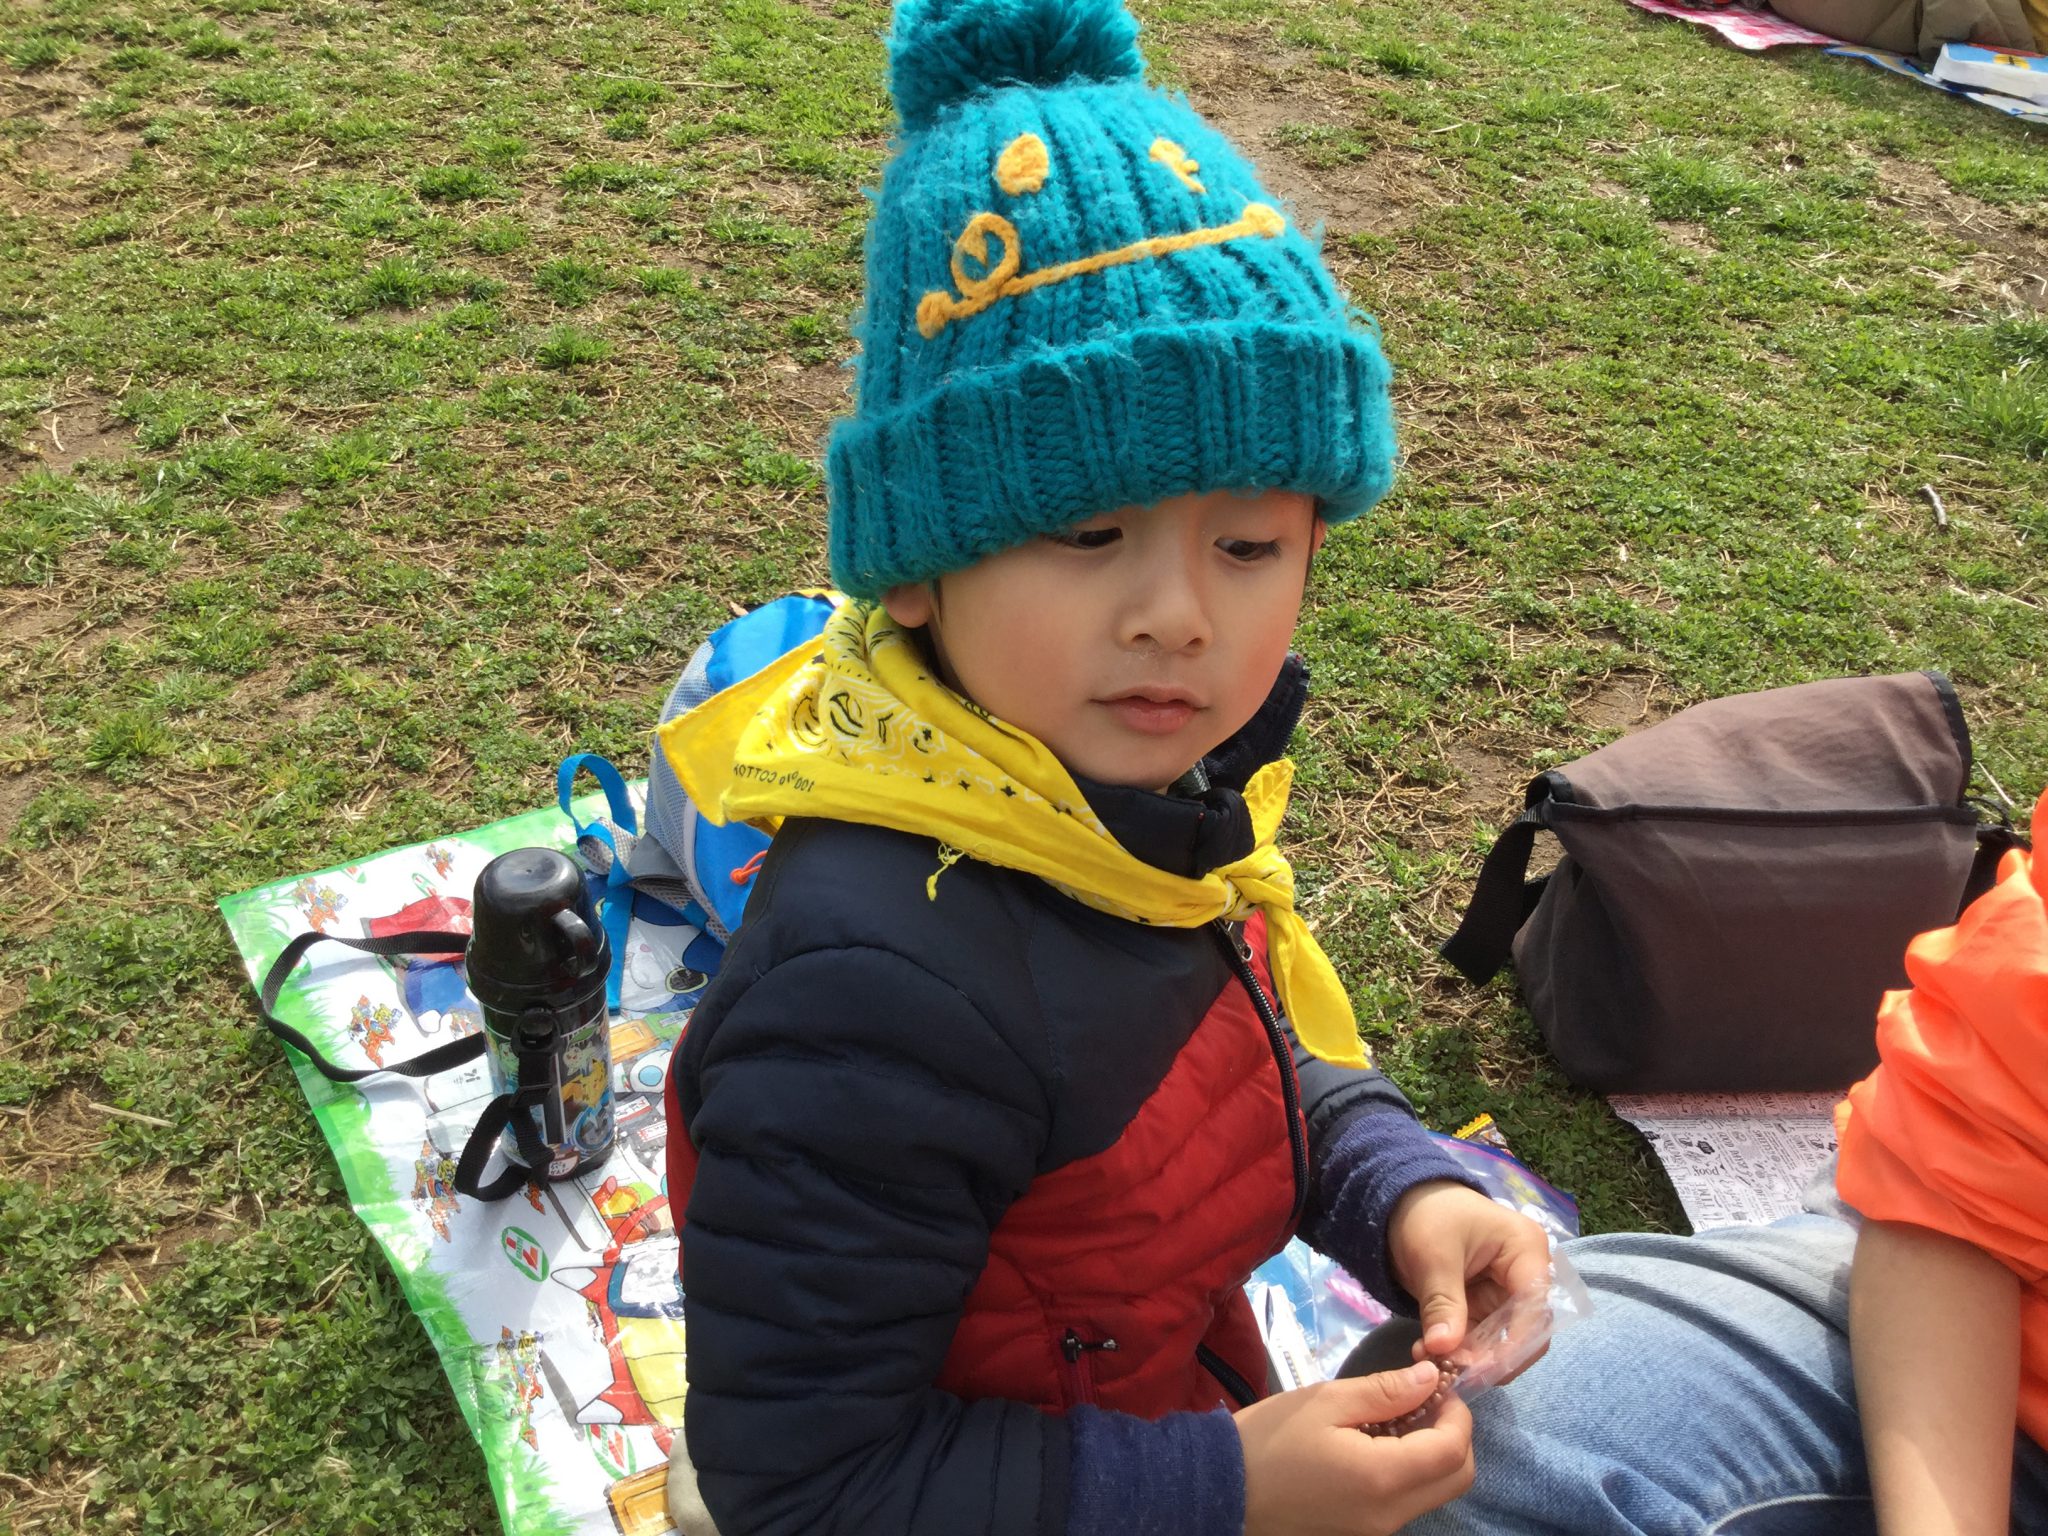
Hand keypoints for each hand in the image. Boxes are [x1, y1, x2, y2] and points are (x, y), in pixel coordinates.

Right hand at [1236, 1362, 1475, 1535]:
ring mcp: (1379, 1528)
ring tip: (1397, 1416)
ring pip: (1436, 1490)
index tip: (1437, 1384)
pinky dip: (1411, 1469)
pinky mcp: (1365, 1531)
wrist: (1223, 1490)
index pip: (1453, 1450)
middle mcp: (1391, 1513)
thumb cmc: (1269, 1439)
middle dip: (1454, 1434)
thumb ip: (1385, 1391)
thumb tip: (1430, 1379)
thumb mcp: (1326, 1401)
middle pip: (1456, 1478)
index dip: (1458, 1413)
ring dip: (1433, 1452)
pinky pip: (1408, 1500)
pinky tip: (1378, 1441)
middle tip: (1424, 1399)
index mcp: (1383, 1478)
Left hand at [1387, 1179, 1551, 1362]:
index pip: (1535, 1307)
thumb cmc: (1426, 1215)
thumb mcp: (1433, 1257)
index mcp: (1526, 1250)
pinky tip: (1430, 1353)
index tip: (1480, 1369)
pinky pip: (1480, 1338)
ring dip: (1470, 1358)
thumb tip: (1443, 1349)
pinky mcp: (1486, 1306)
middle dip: (1490, 1356)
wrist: (1400, 1204)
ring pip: (1501, 1341)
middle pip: (1525, 1330)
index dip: (1513, 1344)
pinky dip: (1459, 1350)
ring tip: (1432, 1363)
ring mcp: (1507, 1293)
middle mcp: (1526, 1274)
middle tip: (1453, 1373)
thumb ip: (1443, 1303)